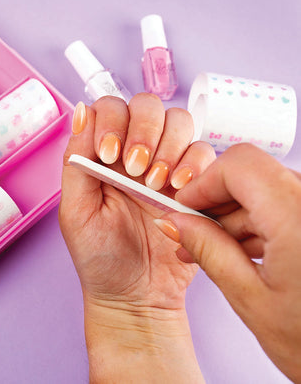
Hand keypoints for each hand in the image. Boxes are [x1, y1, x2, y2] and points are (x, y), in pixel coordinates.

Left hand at [59, 94, 215, 382]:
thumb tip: (80, 112)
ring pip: (179, 121)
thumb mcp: (76, 210)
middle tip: (135, 168)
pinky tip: (179, 189)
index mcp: (103, 152)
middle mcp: (135, 150)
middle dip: (143, 130)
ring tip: (156, 183)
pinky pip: (205, 152)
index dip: (112, 121)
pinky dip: (195, 163)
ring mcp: (167, 163)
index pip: (111, 107)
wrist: (136, 295)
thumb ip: (77, 160)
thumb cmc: (100, 255)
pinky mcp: (194, 182)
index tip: (109, 155)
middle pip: (148, 105)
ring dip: (169, 145)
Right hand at [155, 143, 300, 382]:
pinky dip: (258, 224)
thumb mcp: (252, 299)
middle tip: (191, 231)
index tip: (183, 206)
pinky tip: (240, 253)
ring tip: (211, 251)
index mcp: (298, 219)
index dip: (203, 183)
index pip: (239, 165)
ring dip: (234, 217)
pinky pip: (285, 207)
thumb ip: (208, 251)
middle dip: (215, 201)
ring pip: (267, 191)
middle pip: (252, 176)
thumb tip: (176, 222)